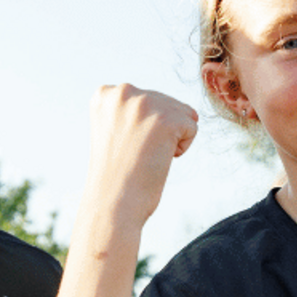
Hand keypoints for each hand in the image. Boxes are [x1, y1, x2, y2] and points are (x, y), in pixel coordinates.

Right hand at [87, 84, 197, 226]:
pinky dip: (180, 148)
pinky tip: (157, 160)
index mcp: (105, 94)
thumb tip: (191, 110)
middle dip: (156, 131)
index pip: (144, 99)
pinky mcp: (167, 119)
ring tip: (144, 157)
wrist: (112, 204)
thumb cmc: (116, 175)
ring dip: (169, 138)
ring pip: (181, 113)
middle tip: (133, 155)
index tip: (121, 147)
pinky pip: (192, 127)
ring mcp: (146, 103)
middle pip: (164, 103)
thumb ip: (133, 111)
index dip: (139, 128)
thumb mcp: (116, 131)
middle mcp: (123, 92)